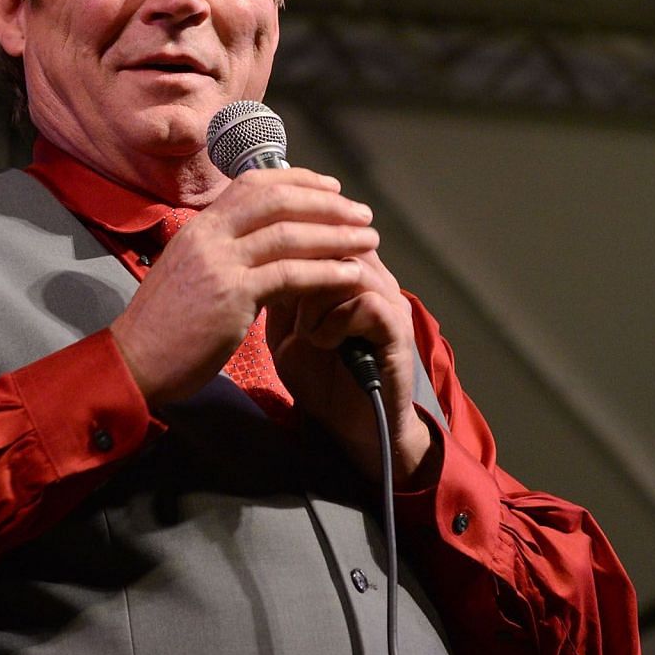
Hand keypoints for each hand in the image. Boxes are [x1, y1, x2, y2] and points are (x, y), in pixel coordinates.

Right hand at [109, 168, 378, 404]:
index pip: (252, 183)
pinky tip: (352, 275)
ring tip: (369, 240)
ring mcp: (219, 263)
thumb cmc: (163, 327)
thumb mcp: (190, 273)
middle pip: (277, 199)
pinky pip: (290, 275)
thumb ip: (222, 254)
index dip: (297, 180)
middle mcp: (208, 235)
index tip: (331, 188)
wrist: (133, 362)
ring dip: (336, 235)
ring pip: (289, 234)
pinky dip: (327, 272)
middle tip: (361, 213)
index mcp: (199, 226)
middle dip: (327, 203)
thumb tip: (259, 247)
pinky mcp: (231, 296)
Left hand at [267, 245, 433, 487]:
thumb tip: (257, 256)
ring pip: (350, 269)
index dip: (292, 235)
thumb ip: (277, 291)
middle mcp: (375, 279)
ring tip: (303, 329)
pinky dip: (335, 321)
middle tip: (278, 297)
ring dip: (315, 297)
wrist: (351, 427)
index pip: (325, 228)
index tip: (259, 260)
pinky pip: (366, 304)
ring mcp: (390, 302)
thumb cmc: (320, 376)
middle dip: (301, 266)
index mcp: (349, 272)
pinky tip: (320, 342)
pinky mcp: (397, 330)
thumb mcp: (286, 329)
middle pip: (339, 239)